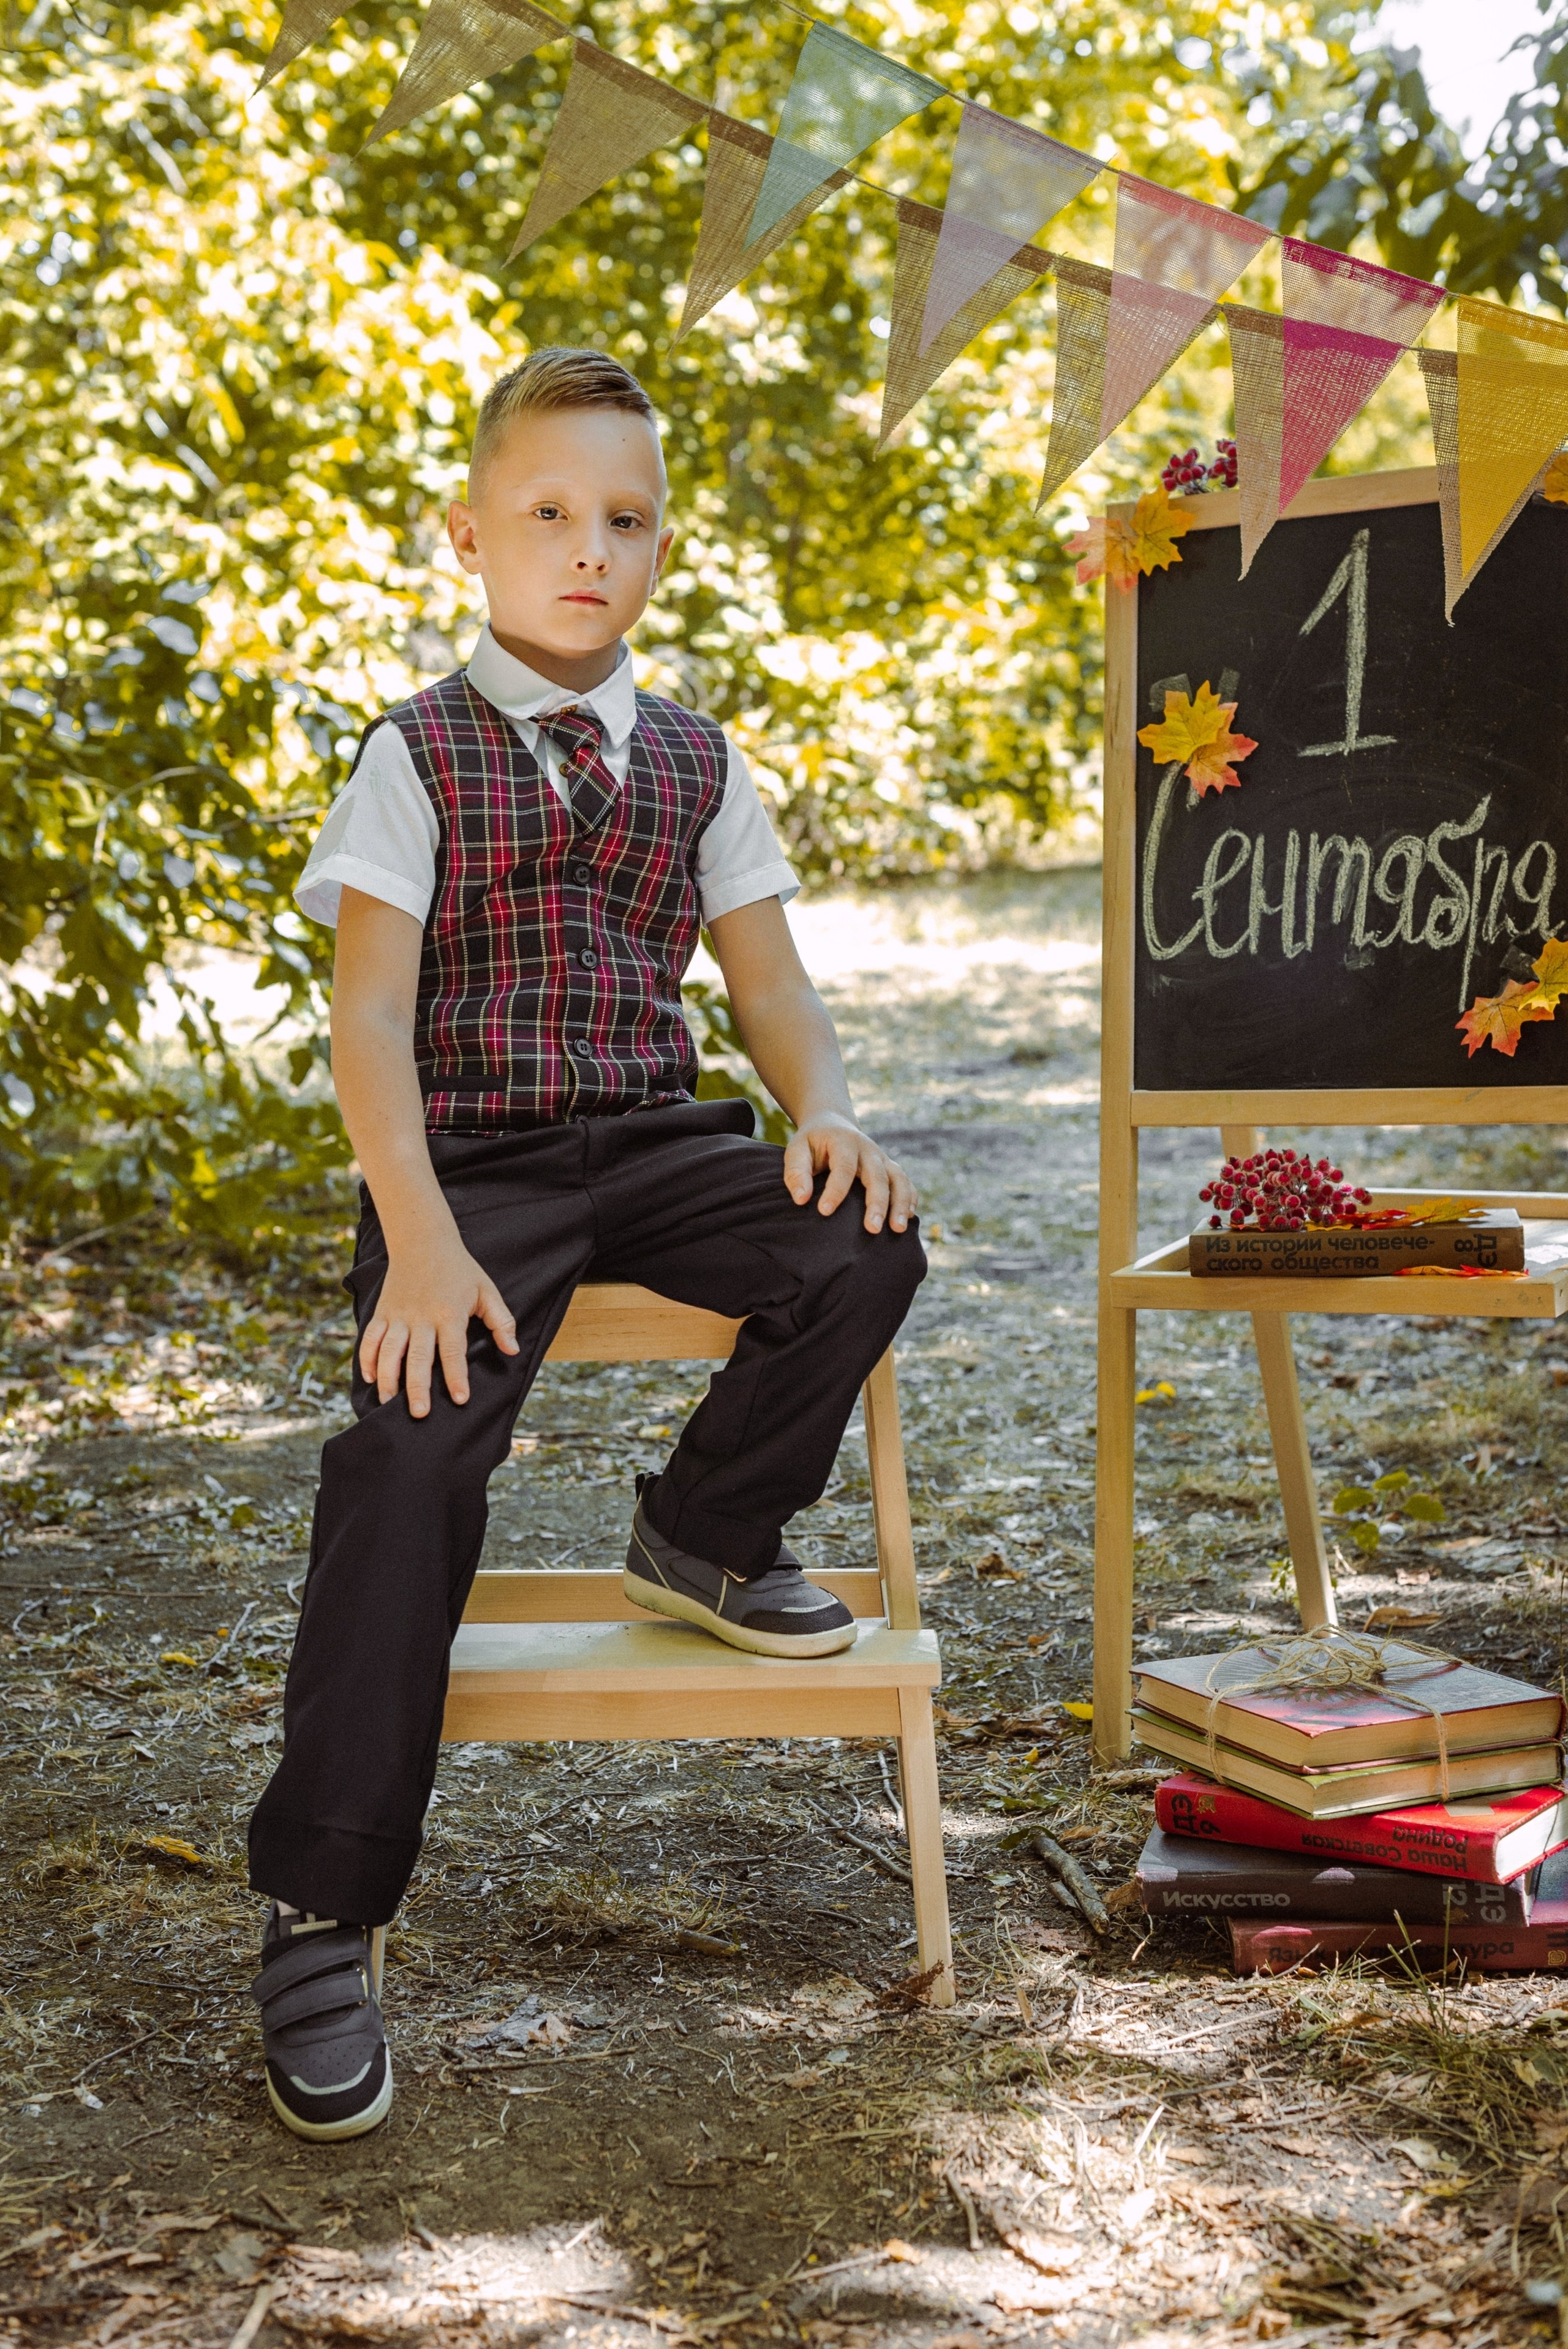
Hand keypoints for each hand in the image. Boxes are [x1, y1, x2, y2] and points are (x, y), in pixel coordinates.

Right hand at [360, 1234, 519, 1416]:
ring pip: (388, 1352)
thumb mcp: (486, 1291)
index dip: (456, 1377)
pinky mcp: (381, 1312)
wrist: (423, 1240)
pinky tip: (371, 1379)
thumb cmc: (459, 1269)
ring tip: (390, 1403)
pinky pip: (369, 1339)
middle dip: (417, 1388)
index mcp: (449, 1314)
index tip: (460, 1399)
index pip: (452, 1352)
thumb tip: (512, 1350)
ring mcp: (398, 1315)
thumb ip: (502, 1321)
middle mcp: (421, 1317)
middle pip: (417, 1358)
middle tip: (420, 1413)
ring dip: (388, 1379)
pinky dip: (366, 1360)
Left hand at [783, 1110, 916, 1233]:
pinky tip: (907, 1218)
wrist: (833, 1124)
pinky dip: (909, 1199)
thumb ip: (796, 1172)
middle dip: (877, 1203)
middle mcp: (868, 1149)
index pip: (843, 1167)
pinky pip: (906, 1183)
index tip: (824, 1211)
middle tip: (872, 1229)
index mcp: (844, 1142)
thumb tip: (801, 1199)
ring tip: (898, 1229)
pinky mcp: (890, 1168)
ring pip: (898, 1179)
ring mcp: (882, 1158)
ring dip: (900, 1204)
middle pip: (877, 1176)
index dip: (835, 1190)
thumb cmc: (813, 1143)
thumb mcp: (797, 1150)